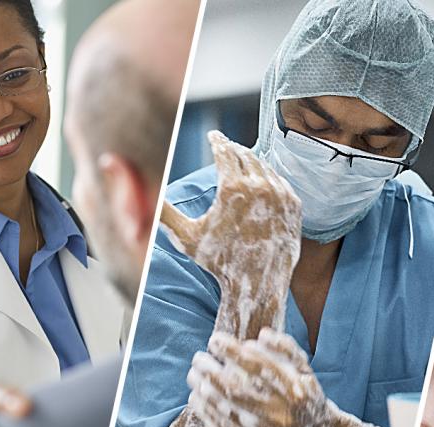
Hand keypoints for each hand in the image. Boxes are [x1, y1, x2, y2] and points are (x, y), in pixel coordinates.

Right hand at [159, 130, 301, 335]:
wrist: (256, 284)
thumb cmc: (217, 261)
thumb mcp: (185, 235)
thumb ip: (162, 211)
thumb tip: (138, 196)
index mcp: (233, 187)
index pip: (224, 151)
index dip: (217, 141)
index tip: (212, 136)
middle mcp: (260, 186)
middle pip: (245, 154)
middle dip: (233, 148)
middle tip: (225, 144)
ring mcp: (281, 195)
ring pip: (264, 166)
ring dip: (251, 160)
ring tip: (241, 158)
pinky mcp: (295, 205)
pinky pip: (280, 182)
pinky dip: (268, 176)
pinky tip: (260, 177)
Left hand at [186, 328, 334, 426]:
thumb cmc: (305, 395)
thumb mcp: (304, 368)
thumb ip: (286, 348)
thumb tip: (262, 334)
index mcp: (296, 389)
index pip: (257, 365)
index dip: (231, 351)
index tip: (215, 340)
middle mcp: (284, 414)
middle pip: (236, 388)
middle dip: (210, 370)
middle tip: (198, 357)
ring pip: (227, 410)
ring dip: (203, 389)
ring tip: (194, 374)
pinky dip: (206, 412)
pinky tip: (197, 397)